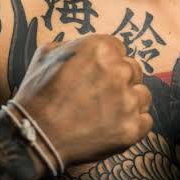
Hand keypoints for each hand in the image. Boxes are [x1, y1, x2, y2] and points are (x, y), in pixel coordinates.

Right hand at [13, 34, 152, 167]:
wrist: (33, 135)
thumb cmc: (37, 93)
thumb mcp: (47, 53)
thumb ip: (73, 44)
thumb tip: (84, 45)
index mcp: (101, 48)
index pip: (118, 48)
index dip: (107, 61)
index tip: (97, 73)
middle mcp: (119, 70)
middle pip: (133, 69)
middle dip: (119, 79)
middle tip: (100, 94)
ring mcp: (127, 100)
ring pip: (143, 94)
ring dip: (130, 100)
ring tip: (108, 112)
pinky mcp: (131, 128)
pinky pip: (146, 120)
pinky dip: (133, 124)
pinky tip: (114, 126)